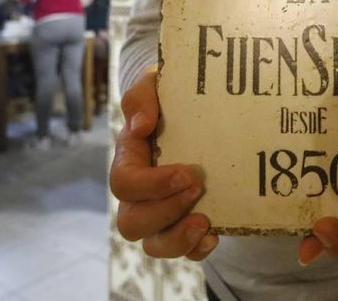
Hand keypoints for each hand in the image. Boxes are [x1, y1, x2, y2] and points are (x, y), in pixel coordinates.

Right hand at [109, 68, 217, 260]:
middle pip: (131, 223)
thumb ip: (142, 98)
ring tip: (204, 222)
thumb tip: (141, 127)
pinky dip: (195, 250)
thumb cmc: (172, 97)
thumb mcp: (155, 85)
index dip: (151, 186)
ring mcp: (160, 212)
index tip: (187, 172)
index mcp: (129, 160)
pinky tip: (214, 236)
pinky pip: (181, 252)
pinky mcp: (183, 223)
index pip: (124, 184)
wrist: (202, 109)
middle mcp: (139, 193)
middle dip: (165, 211)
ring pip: (152, 245)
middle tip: (197, 187)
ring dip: (177, 239)